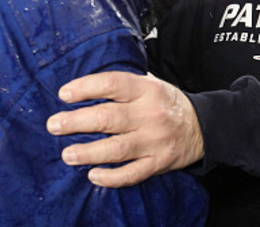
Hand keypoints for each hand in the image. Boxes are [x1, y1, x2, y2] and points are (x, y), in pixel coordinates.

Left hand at [46, 71, 203, 187]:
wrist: (204, 126)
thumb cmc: (167, 103)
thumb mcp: (151, 83)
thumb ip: (123, 85)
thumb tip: (84, 86)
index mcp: (146, 90)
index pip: (112, 84)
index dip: (86, 88)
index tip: (64, 94)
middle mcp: (150, 114)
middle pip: (108, 118)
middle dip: (77, 122)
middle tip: (54, 125)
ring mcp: (155, 140)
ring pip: (117, 149)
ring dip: (88, 152)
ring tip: (67, 154)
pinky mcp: (159, 162)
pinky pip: (133, 173)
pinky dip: (112, 177)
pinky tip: (93, 175)